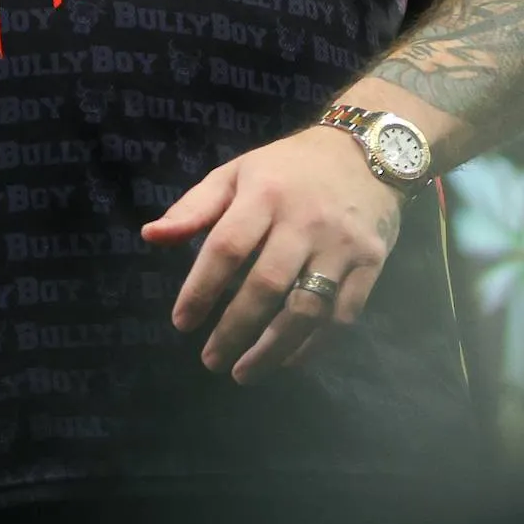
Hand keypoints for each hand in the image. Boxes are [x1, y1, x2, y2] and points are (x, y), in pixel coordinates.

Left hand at [141, 125, 401, 383]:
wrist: (368, 150)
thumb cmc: (288, 168)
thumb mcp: (236, 173)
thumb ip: (193, 208)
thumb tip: (150, 236)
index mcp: (265, 194)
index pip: (227, 247)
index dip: (201, 289)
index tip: (182, 323)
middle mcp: (305, 220)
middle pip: (266, 285)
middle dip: (234, 329)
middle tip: (210, 361)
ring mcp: (342, 243)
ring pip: (306, 308)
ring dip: (272, 349)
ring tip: (244, 372)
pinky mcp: (373, 261)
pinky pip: (344, 313)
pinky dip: (315, 344)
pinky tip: (289, 359)